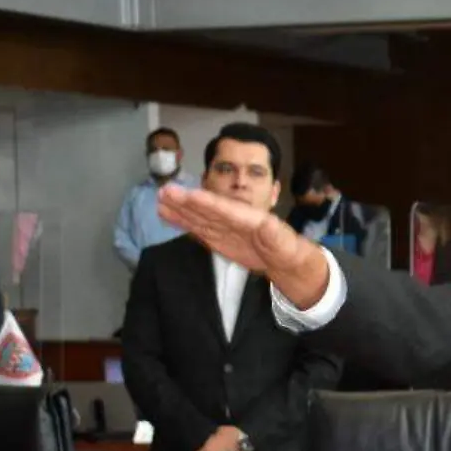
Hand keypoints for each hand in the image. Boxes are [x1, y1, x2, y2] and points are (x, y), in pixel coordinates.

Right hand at [158, 183, 330, 308]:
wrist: (287, 260)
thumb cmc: (290, 250)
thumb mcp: (287, 246)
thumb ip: (276, 236)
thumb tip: (268, 225)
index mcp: (252, 218)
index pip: (228, 209)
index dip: (208, 203)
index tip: (189, 196)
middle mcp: (235, 219)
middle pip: (208, 209)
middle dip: (187, 201)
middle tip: (165, 191)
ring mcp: (225, 228)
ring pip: (199, 216)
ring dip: (179, 208)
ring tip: (160, 198)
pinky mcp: (218, 238)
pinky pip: (197, 228)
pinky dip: (182, 221)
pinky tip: (165, 213)